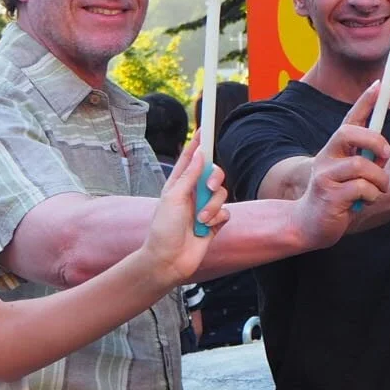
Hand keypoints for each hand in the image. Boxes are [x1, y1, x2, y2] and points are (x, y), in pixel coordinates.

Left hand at [139, 139, 230, 283]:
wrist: (169, 260)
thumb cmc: (164, 229)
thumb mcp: (174, 197)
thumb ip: (190, 175)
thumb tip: (200, 153)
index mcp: (179, 184)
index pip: (191, 159)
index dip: (198, 144)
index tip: (205, 129)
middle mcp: (193, 193)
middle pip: (213, 174)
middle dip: (214, 179)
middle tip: (209, 186)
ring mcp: (204, 208)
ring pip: (222, 194)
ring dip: (213, 206)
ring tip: (201, 219)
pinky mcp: (214, 222)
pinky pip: (226, 212)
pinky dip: (218, 219)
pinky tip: (208, 228)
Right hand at [296, 85, 389, 246]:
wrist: (309, 224)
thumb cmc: (337, 197)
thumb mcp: (353, 175)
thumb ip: (368, 160)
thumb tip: (384, 150)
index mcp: (335, 149)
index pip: (350, 119)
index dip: (365, 101)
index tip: (379, 84)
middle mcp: (327, 157)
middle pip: (349, 133)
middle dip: (374, 140)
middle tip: (385, 154)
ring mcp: (325, 175)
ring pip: (362, 166)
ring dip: (379, 180)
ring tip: (377, 190)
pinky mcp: (330, 195)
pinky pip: (362, 189)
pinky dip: (371, 196)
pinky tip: (362, 203)